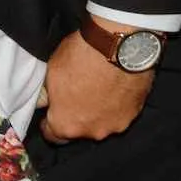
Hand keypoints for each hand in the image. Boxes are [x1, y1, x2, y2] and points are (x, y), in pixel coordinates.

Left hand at [37, 21, 155, 142]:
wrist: (117, 44)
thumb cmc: (81, 57)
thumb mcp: (51, 72)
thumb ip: (47, 94)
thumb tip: (45, 101)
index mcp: (66, 125)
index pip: (52, 135)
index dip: (50, 122)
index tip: (54, 111)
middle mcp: (92, 132)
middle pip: (80, 129)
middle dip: (77, 115)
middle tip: (78, 93)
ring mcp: (116, 124)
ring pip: (103, 122)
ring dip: (99, 110)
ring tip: (100, 87)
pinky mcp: (134, 113)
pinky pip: (121, 112)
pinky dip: (117, 103)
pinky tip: (115, 85)